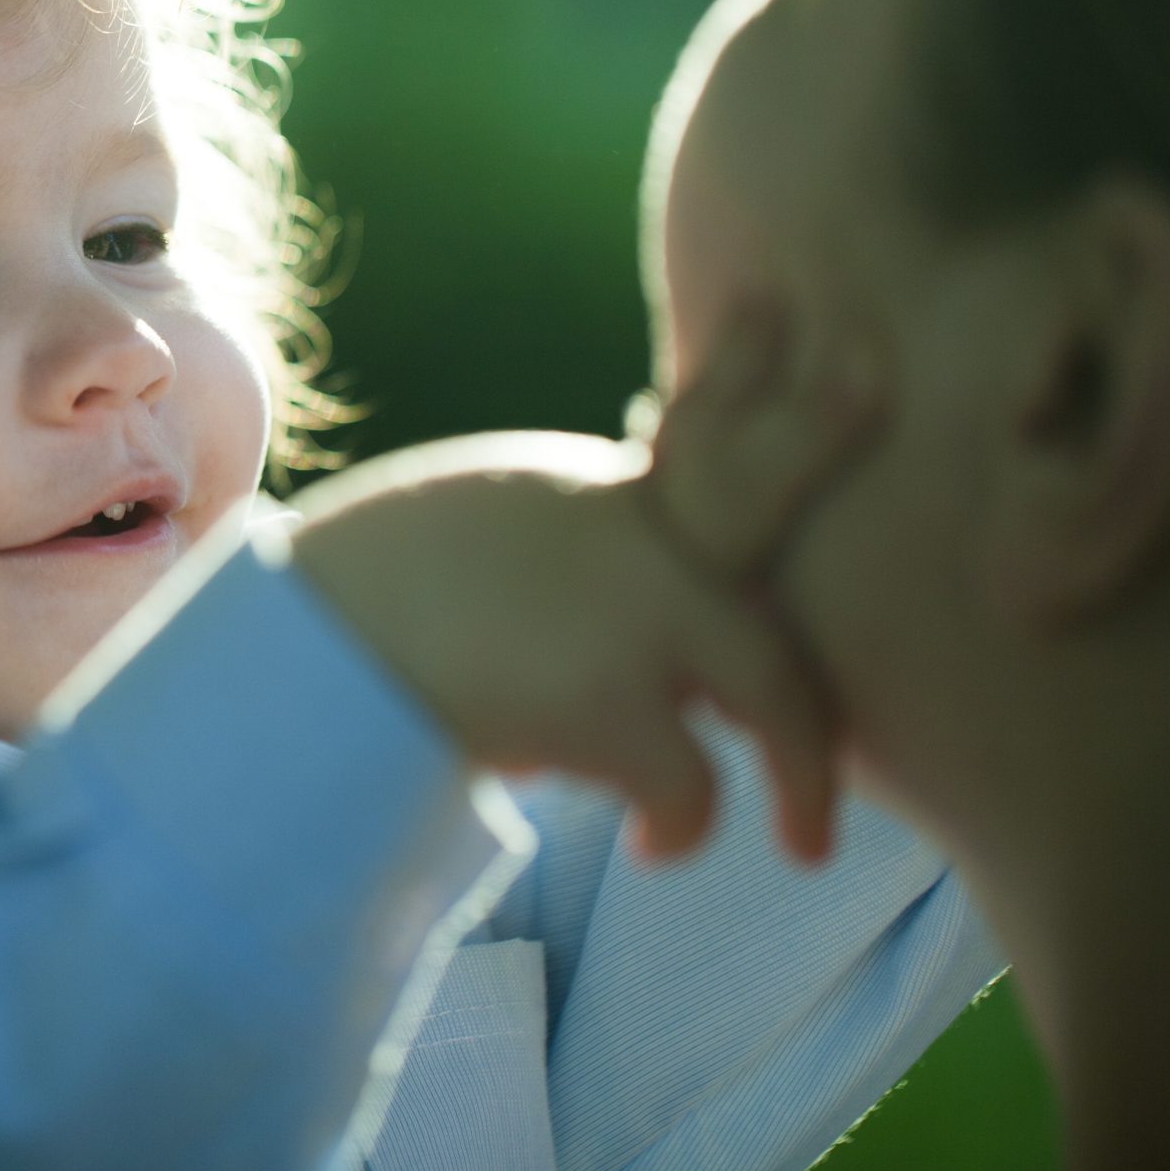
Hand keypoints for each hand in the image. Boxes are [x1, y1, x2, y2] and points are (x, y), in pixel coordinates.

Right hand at [284, 307, 876, 862]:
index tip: (787, 318)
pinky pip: (692, 785)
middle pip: (760, 486)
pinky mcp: (607, 703)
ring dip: (804, 774)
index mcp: (574, 500)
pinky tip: (658, 852)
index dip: (747, 380)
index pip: (688, 428)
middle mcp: (617, 534)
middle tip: (874, 381)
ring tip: (806, 839)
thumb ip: (542, 549)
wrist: (295, 653)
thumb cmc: (347, 608)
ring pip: (773, 687)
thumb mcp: (459, 542)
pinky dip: (684, 828)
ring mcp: (626, 613)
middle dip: (820, 436)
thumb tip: (578, 613)